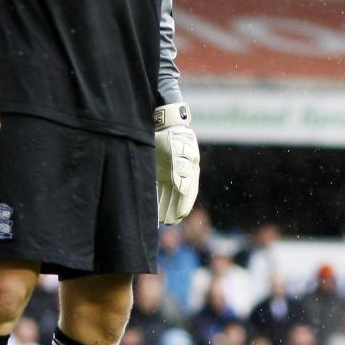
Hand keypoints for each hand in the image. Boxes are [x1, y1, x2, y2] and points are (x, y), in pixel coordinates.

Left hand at [154, 102, 199, 223]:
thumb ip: (181, 168)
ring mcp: (171, 171)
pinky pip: (160, 188)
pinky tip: (153, 207)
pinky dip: (158, 197)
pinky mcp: (160, 170)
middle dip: (175, 209)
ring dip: (167, 206)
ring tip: (163, 220)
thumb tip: (183, 189)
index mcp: (190, 169)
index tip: (179, 217)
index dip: (184, 204)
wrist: (162, 122)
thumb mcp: (177, 150)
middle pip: (180, 195)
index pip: (188, 191)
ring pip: (170, 193)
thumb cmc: (172, 135)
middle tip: (171, 223)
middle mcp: (182, 172)